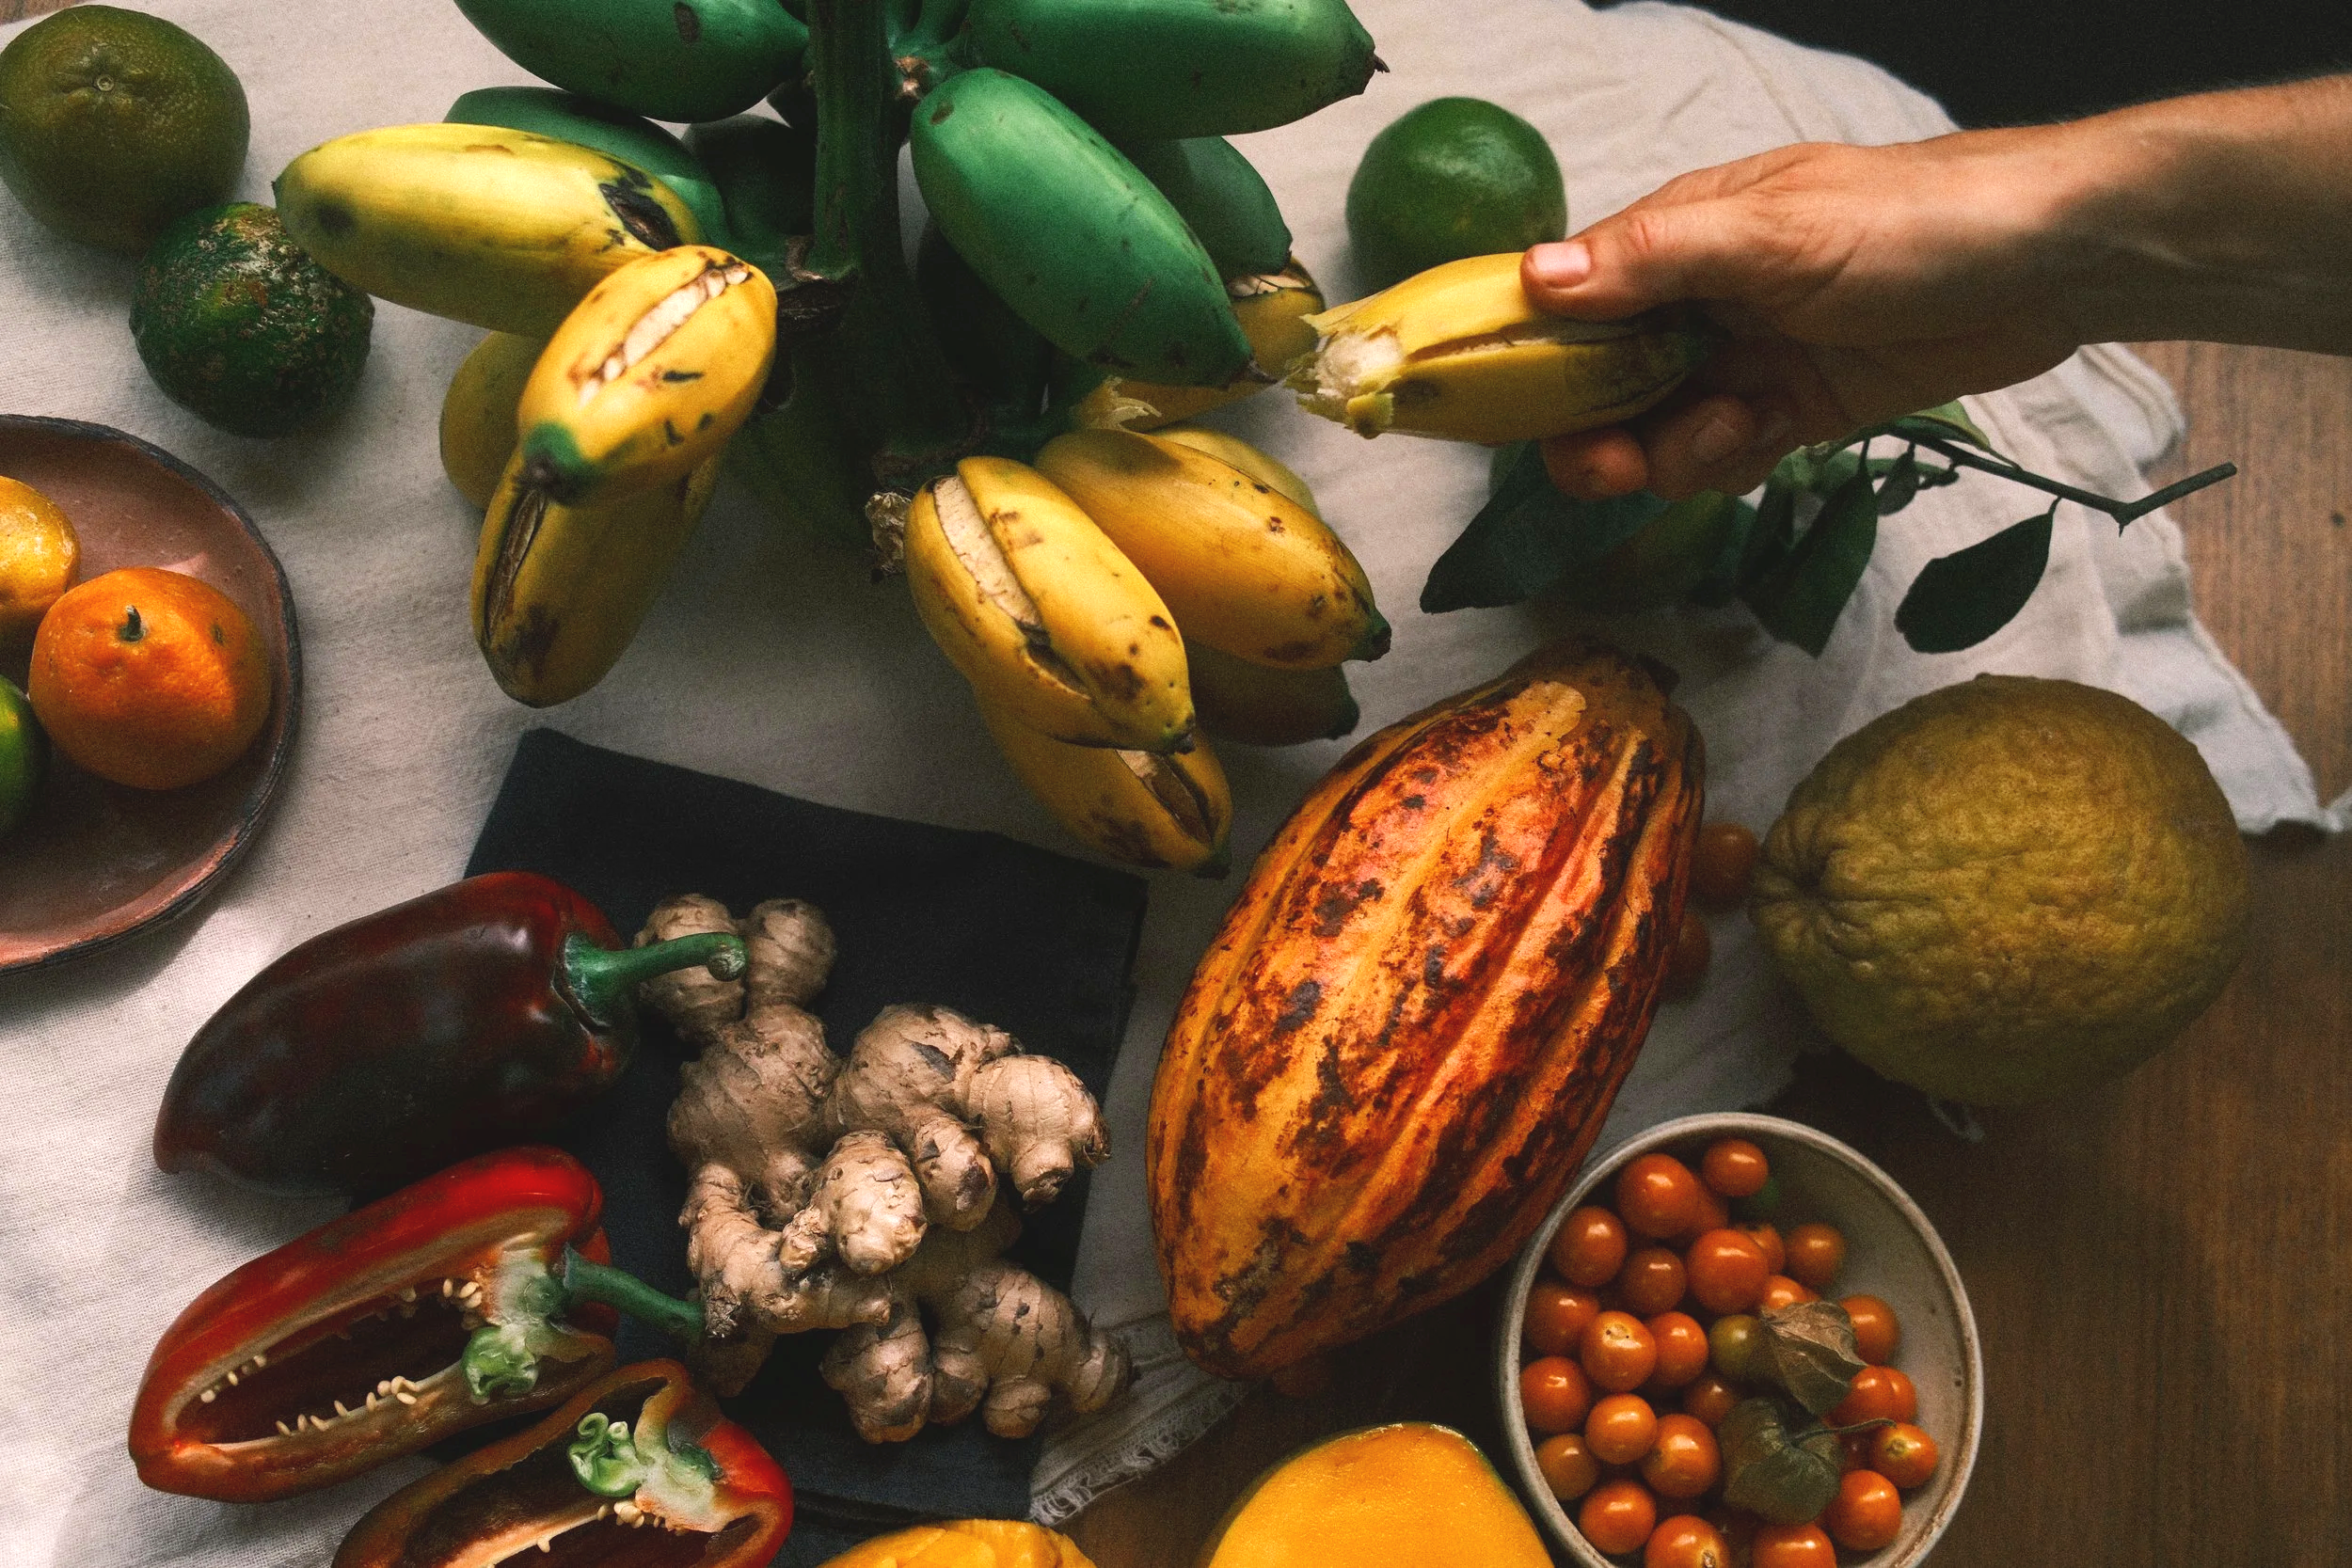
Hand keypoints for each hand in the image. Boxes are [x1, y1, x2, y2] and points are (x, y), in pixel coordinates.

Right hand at [1524, 133, 2094, 500]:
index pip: (1564, 305)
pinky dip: (1733, 460)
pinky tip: (1774, 436)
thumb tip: (1535, 278)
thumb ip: (1657, 258)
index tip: (1524, 417)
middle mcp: (1696, 300)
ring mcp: (1744, 356)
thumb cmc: (1914, 223)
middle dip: (1601, 436)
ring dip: (1681, 452)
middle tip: (1624, 466)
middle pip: (1599, 387)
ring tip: (1741, 427)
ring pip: (1659, 433)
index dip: (1530, 364)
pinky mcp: (1793, 407)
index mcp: (1675, 239)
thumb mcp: (1776, 234)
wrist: (2051, 264)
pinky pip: (1724, 454)